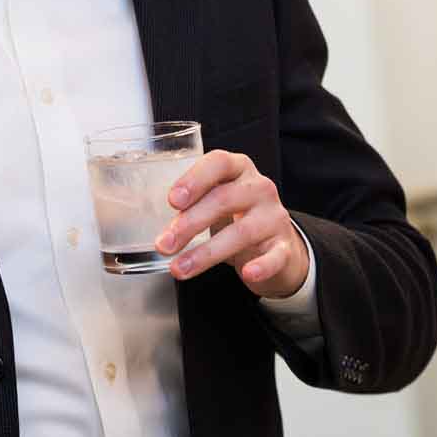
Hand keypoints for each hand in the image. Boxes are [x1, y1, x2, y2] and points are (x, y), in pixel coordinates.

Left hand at [154, 150, 308, 298]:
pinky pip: (275, 256)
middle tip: (164, 244)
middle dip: (189, 223)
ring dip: (206, 253)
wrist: (274, 245)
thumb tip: (152, 223)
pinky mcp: (285, 247)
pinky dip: (261, 266)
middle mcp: (259, 188)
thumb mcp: (214, 201)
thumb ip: (190, 204)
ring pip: (242, 232)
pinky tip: (247, 273)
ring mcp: (274, 217)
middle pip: (224, 199)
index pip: (219, 163)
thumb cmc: (235, 216)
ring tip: (179, 268)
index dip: (195, 179)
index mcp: (238, 169)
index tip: (173, 200)